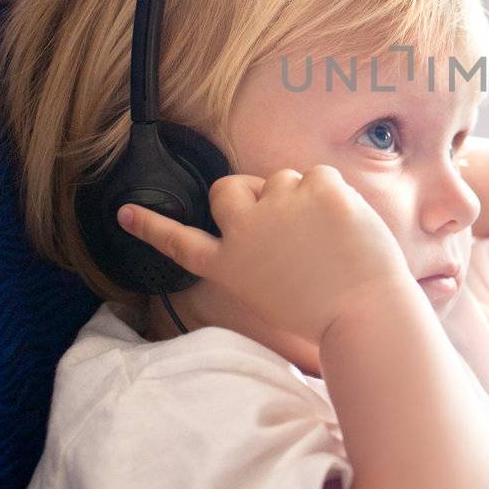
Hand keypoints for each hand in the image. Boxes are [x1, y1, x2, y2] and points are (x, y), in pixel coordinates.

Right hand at [117, 166, 413, 342]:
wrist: (364, 313)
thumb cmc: (325, 311)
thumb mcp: (270, 291)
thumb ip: (257, 252)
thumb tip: (266, 214)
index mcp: (228, 265)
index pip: (179, 241)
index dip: (150, 226)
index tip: (124, 211)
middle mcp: (243, 231)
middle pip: (227, 189)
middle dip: (247, 194)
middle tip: (280, 220)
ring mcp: (278, 205)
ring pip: (282, 179)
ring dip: (300, 198)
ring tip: (324, 239)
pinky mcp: (316, 188)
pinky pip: (318, 175)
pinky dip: (333, 194)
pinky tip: (344, 226)